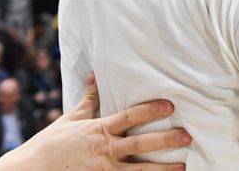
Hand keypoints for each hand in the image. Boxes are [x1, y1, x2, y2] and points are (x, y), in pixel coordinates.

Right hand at [0, 73, 190, 169]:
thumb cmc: (51, 144)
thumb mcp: (70, 119)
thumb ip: (89, 100)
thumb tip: (96, 76)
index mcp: (99, 130)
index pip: (129, 117)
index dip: (150, 110)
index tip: (170, 105)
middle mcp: (105, 151)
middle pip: (140, 144)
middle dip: (165, 140)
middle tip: (187, 136)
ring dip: (162, 170)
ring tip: (183, 167)